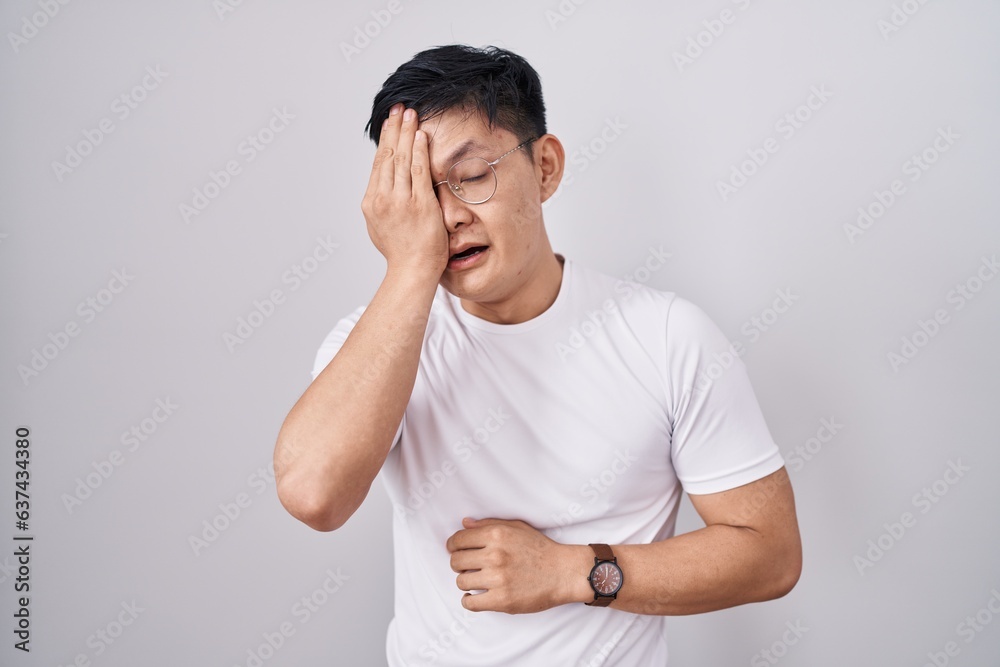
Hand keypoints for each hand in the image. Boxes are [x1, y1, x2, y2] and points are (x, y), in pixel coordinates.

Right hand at [361, 104, 449, 278]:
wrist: (412, 270)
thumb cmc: (401, 252)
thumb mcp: (380, 226)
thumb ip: (382, 204)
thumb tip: (384, 188)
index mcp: (371, 202)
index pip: (379, 163)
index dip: (385, 140)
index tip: (390, 122)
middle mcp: (383, 198)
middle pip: (388, 156)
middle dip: (394, 129)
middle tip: (400, 108)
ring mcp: (401, 201)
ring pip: (402, 159)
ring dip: (406, 133)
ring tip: (411, 114)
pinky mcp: (420, 204)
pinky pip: (419, 171)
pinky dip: (419, 151)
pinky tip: (420, 136)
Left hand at [446, 517, 591, 613]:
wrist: (563, 572)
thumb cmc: (541, 549)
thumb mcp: (517, 527)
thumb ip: (489, 524)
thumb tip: (465, 524)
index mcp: (497, 535)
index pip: (458, 540)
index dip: (453, 545)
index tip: (455, 550)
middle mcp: (495, 555)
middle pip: (456, 561)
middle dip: (459, 563)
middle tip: (468, 566)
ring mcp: (498, 579)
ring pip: (461, 581)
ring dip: (466, 581)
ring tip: (476, 580)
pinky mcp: (502, 600)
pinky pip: (470, 602)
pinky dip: (469, 600)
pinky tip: (475, 595)